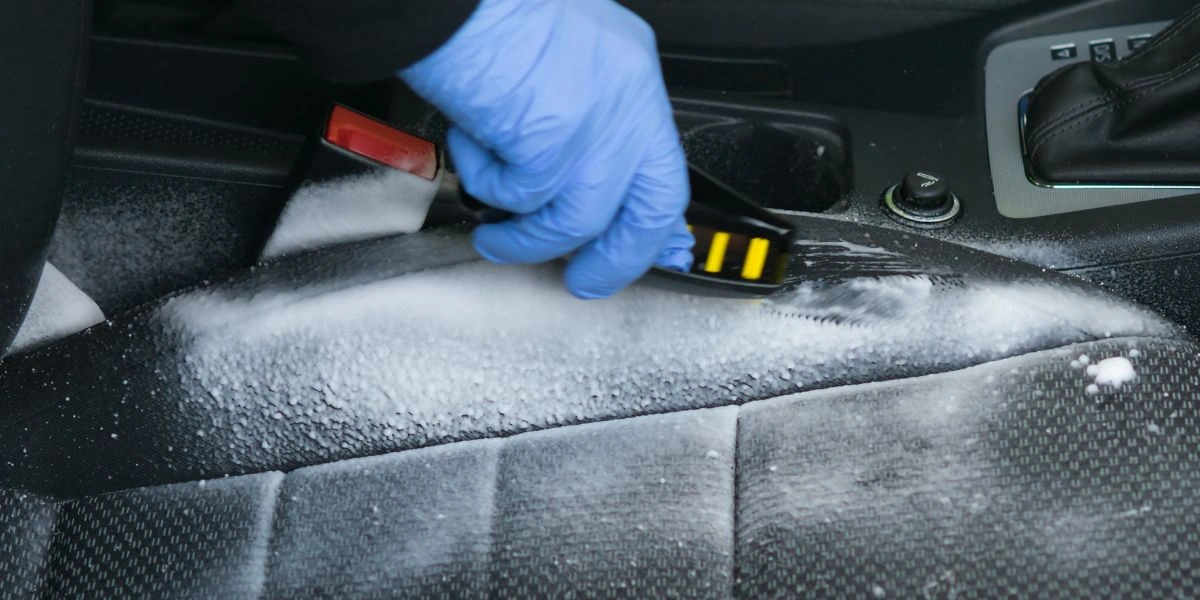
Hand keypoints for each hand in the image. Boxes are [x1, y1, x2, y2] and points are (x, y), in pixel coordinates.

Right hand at [400, 0, 693, 298]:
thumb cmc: (488, 5)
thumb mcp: (559, 46)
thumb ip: (576, 103)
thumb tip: (568, 164)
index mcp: (631, 72)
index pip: (663, 168)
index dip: (652, 223)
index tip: (639, 249)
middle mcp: (626, 97)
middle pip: (650, 210)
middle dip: (617, 261)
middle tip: (584, 280)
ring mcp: (595, 121)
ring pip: (576, 219)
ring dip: (528, 240)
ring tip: (495, 237)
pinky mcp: (552, 139)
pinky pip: (518, 197)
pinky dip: (485, 184)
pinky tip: (470, 152)